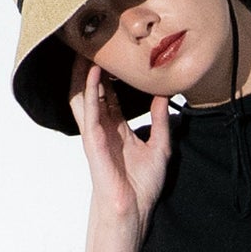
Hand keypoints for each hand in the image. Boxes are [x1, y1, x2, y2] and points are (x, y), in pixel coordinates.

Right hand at [69, 56, 170, 232]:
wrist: (134, 208)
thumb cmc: (142, 184)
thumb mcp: (160, 145)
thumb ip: (162, 120)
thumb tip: (165, 95)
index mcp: (118, 128)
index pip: (111, 95)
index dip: (113, 75)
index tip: (117, 54)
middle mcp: (104, 127)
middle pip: (94, 91)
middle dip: (93, 67)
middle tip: (96, 43)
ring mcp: (96, 133)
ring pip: (85, 96)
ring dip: (85, 73)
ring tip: (88, 49)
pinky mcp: (93, 140)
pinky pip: (89, 111)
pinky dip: (91, 91)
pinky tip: (95, 74)